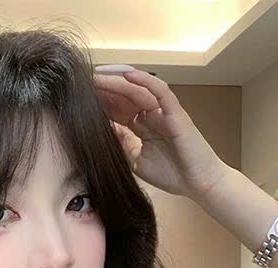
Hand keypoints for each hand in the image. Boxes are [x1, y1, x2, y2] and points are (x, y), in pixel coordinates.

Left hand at [93, 67, 229, 201]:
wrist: (198, 183)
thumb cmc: (173, 174)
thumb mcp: (137, 161)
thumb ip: (122, 145)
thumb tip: (102, 131)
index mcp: (142, 127)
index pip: (118, 110)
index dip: (101, 103)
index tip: (79, 99)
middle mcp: (152, 115)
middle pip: (124, 97)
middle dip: (105, 89)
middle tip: (82, 81)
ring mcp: (163, 112)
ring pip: (138, 91)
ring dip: (118, 82)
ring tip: (98, 76)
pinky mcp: (175, 112)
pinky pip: (160, 91)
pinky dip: (145, 81)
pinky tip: (127, 75)